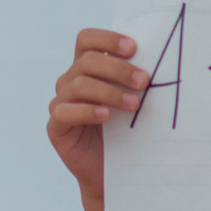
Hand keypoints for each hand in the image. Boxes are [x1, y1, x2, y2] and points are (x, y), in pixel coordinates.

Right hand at [47, 30, 144, 197]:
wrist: (111, 171)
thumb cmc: (124, 131)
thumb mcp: (129, 100)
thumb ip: (132, 81)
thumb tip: (155, 62)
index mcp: (85, 68)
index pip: (86, 40)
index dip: (107, 39)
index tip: (133, 48)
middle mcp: (69, 81)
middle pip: (87, 61)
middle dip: (118, 69)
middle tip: (143, 82)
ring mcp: (60, 103)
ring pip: (80, 84)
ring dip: (110, 92)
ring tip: (133, 104)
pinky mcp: (56, 126)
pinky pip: (66, 111)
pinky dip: (89, 111)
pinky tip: (107, 116)